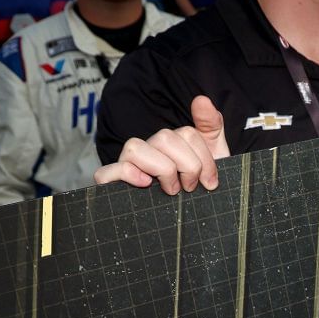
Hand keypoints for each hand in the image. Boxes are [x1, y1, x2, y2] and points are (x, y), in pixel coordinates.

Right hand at [93, 94, 229, 194]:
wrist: (196, 218)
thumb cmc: (198, 187)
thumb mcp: (213, 156)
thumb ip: (211, 125)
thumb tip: (201, 99)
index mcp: (170, 143)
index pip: (186, 133)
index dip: (204, 158)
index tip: (211, 181)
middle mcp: (149, 150)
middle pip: (164, 138)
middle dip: (188, 165)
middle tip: (191, 187)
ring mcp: (129, 165)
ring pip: (135, 148)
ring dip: (161, 169)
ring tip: (172, 189)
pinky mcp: (114, 183)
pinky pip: (106, 172)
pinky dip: (126, 174)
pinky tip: (146, 184)